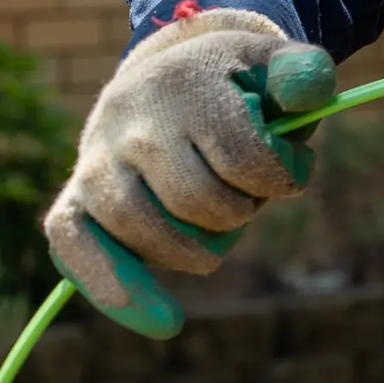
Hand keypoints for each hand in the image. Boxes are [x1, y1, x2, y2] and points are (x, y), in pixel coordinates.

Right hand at [43, 10, 335, 337]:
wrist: (169, 74)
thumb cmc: (237, 83)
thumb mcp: (276, 64)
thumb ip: (303, 74)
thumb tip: (309, 90)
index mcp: (186, 87)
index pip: (242, 158)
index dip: (279, 180)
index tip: (287, 175)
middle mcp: (132, 123)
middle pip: (195, 200)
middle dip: (237, 213)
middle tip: (246, 200)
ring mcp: (96, 160)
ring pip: (141, 227)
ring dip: (192, 249)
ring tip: (215, 240)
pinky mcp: (75, 194)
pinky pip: (74, 242)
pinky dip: (107, 280)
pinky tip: (155, 318)